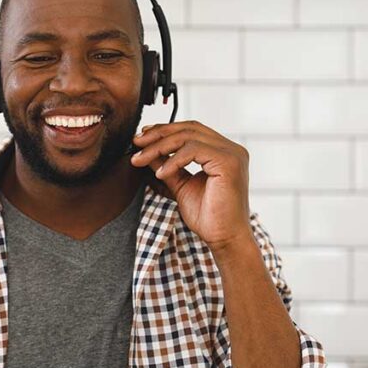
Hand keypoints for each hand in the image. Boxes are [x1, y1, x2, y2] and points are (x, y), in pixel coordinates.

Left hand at [130, 120, 253, 251]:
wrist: (224, 239)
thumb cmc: (208, 217)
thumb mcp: (181, 186)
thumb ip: (168, 167)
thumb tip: (146, 151)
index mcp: (223, 151)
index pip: (191, 130)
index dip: (165, 130)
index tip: (142, 138)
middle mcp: (231, 149)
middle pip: (189, 128)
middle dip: (159, 134)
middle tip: (136, 142)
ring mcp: (232, 154)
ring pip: (188, 137)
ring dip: (159, 147)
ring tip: (140, 159)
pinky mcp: (229, 163)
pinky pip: (194, 150)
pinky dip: (173, 160)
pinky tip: (160, 174)